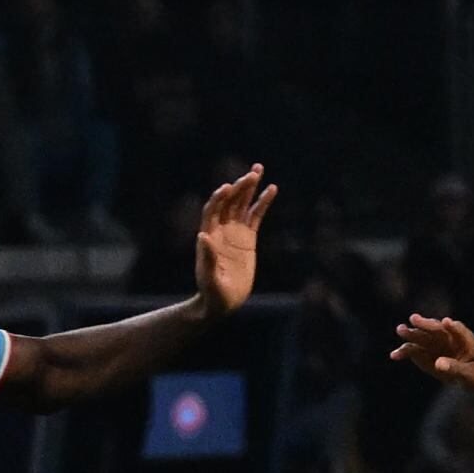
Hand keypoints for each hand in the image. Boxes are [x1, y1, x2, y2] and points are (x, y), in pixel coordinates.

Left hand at [193, 164, 278, 314]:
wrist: (222, 303)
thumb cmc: (213, 294)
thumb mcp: (209, 278)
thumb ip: (206, 258)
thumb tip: (202, 236)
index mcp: (209, 236)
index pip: (213, 210)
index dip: (219, 198)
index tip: (228, 187)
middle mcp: (221, 230)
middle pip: (229, 202)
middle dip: (240, 187)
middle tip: (253, 173)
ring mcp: (235, 232)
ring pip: (242, 204)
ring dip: (250, 187)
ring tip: (259, 169)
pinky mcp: (248, 239)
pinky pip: (256, 216)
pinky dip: (263, 202)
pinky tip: (272, 189)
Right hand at [389, 314, 473, 388]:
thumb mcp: (471, 374)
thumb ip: (456, 368)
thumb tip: (438, 364)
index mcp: (466, 341)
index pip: (460, 331)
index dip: (453, 327)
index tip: (446, 322)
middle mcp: (450, 337)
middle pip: (437, 329)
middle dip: (425, 324)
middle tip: (413, 319)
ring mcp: (438, 343)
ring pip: (423, 336)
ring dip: (412, 333)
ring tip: (400, 330)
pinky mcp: (428, 351)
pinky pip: (415, 350)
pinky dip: (405, 351)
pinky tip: (394, 355)